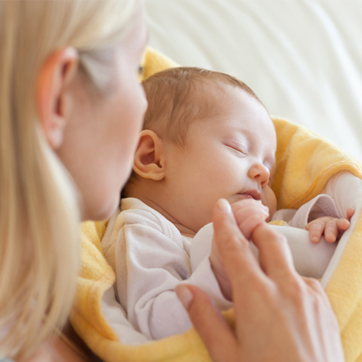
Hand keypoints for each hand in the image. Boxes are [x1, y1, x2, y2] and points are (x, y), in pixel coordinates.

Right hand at [176, 199, 343, 361]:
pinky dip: (291, 283)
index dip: (225, 224)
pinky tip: (286, 305)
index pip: (235, 249)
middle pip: (271, 240)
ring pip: (289, 263)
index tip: (221, 205)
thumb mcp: (227, 356)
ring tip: (263, 276)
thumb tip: (185, 290)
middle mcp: (286, 288)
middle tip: (246, 227)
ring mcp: (310, 296)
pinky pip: (306, 283)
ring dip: (274, 259)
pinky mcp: (326, 308)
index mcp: (256, 296)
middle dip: (256, 227)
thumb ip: (205, 318)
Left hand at [306, 207, 354, 242]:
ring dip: (342, 223)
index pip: (315, 228)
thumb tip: (291, 249)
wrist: (323, 234)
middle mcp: (327, 224)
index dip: (314, 233)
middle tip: (330, 239)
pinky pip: (349, 220)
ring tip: (345, 225)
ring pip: (339, 223)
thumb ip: (302, 242)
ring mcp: (337, 224)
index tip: (313, 240)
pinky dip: (350, 215)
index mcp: (316, 226)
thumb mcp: (308, 240)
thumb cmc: (315, 239)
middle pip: (328, 226)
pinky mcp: (345, 226)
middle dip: (329, 232)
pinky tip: (352, 211)